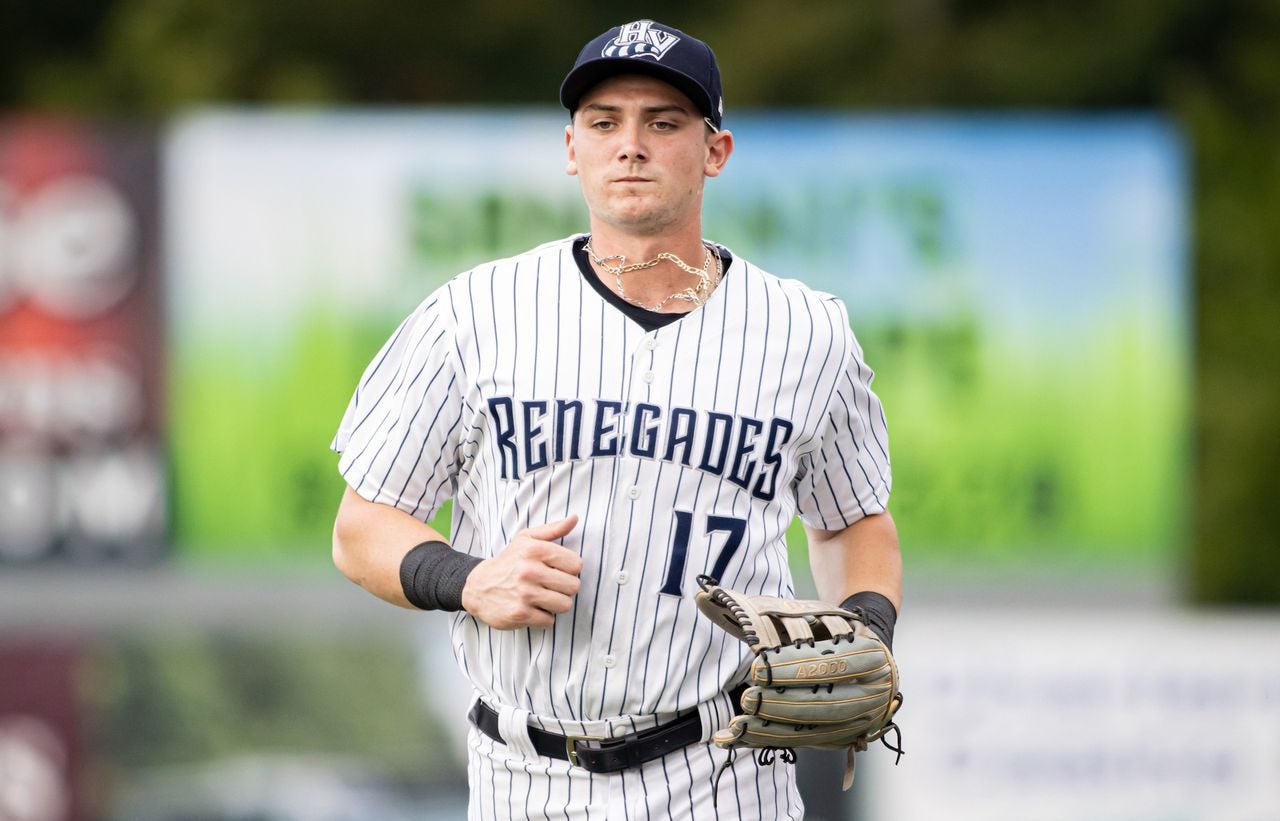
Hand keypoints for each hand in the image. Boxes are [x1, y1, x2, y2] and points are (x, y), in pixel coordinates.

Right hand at [461, 515, 582, 628]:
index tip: (557, 570)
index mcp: (535, 550)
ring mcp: (525, 594)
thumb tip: (575, 518)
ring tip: (543, 597)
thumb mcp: (526, 539)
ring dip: (556, 604)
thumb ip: (553, 529)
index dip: (569, 569)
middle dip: (565, 588)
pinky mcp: (520, 613)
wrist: (477, 586)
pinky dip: (543, 617)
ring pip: (565, 605)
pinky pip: (549, 621)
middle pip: (574, 586)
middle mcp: (530, 571)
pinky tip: (532, 608)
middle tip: (550, 585)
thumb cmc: (508, 561)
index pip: (576, 564)